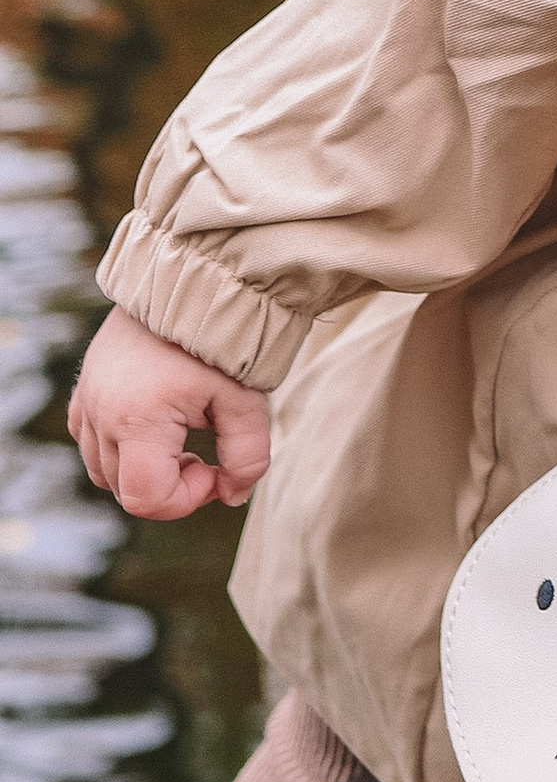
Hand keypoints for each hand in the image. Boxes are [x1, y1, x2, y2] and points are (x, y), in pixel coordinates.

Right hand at [70, 308, 272, 520]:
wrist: (189, 282)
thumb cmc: (220, 341)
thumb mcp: (246, 400)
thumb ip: (248, 456)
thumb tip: (234, 494)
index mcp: (138, 420)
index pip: (146, 499)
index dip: (186, 499)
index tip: (215, 470)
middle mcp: (101, 416)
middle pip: (125, 490)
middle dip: (170, 487)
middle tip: (204, 458)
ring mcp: (87, 402)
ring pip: (104, 472)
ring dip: (143, 472)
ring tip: (180, 440)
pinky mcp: (84, 391)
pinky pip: (89, 443)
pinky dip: (119, 451)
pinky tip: (156, 428)